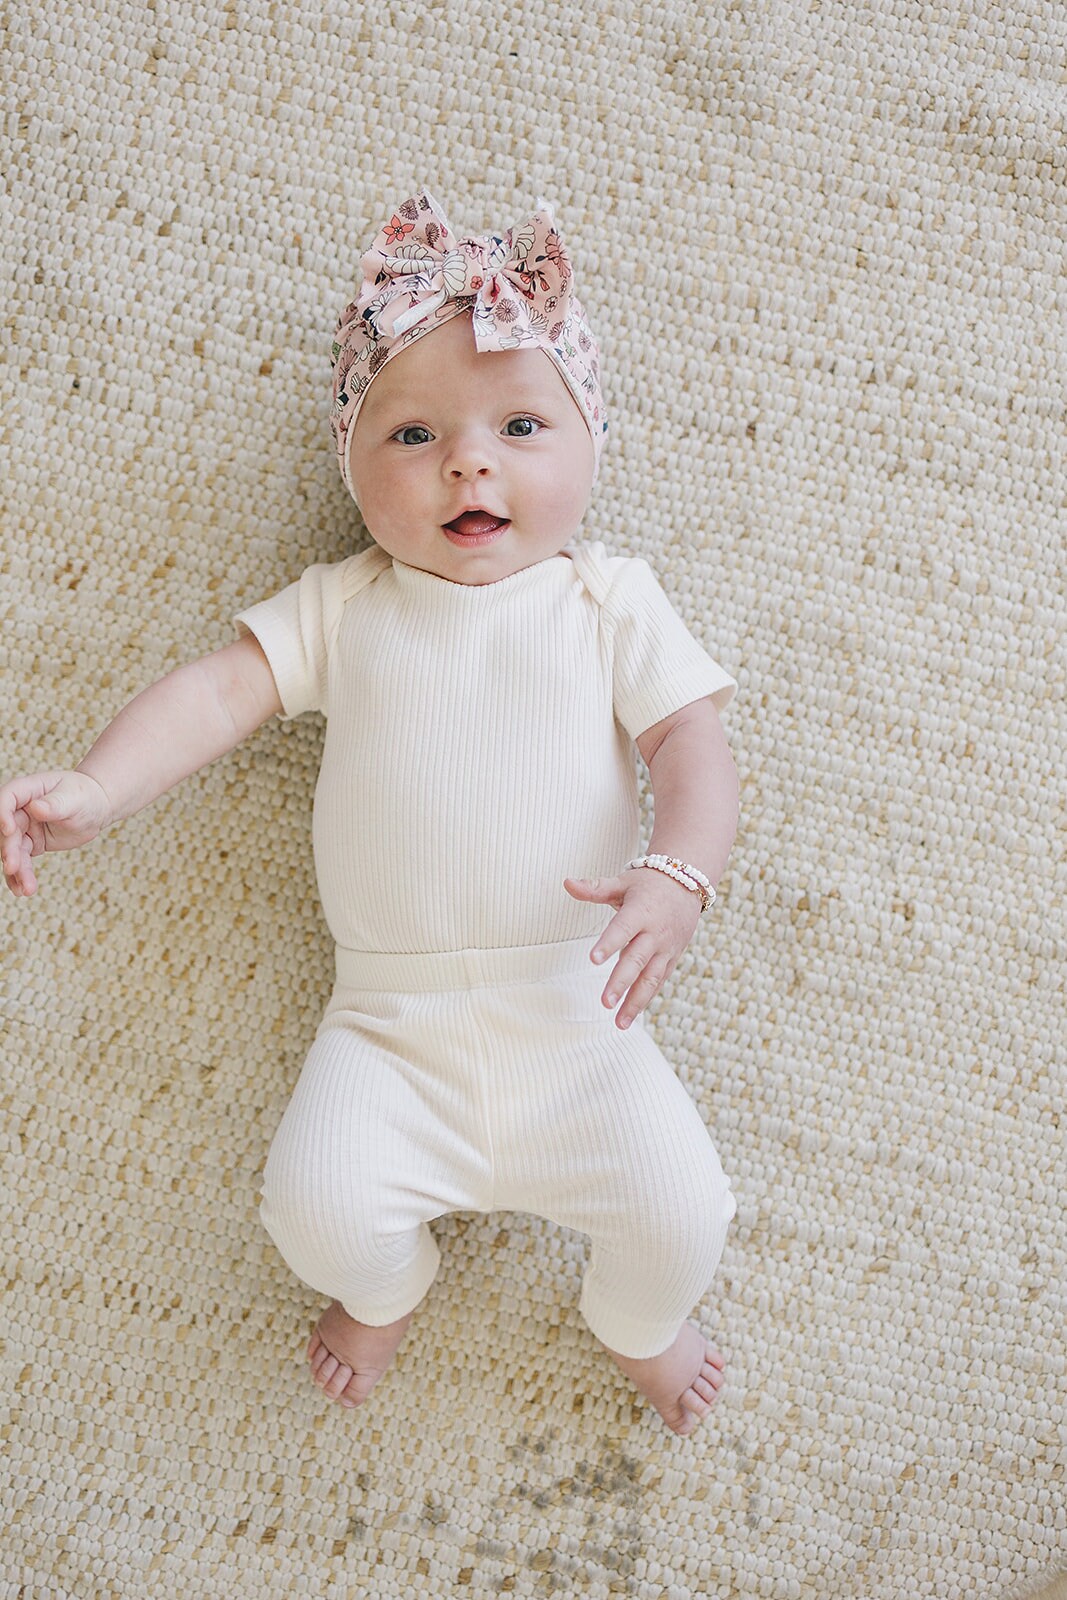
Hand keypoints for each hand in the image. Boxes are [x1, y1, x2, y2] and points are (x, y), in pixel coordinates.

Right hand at [0, 770, 112, 897]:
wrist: (96, 808)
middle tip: (13, 868)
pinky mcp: (31, 843)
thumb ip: (55, 804)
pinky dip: (22, 875)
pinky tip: (22, 890)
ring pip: (14, 849)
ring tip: (25, 889)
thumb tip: (36, 808)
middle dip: (9, 850)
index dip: (3, 813)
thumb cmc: (86, 796)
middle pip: (7, 830)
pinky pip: (22, 860)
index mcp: (29, 790)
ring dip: (17, 870)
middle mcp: (21, 808)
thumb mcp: (75, 799)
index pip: (8, 797)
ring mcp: (24, 827)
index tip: (9, 830)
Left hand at [563, 867, 702, 1028]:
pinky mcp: (671, 958)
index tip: (593, 959)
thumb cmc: (648, 884)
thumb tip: (567, 882)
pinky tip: (631, 1015)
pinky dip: (646, 998)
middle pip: (637, 959)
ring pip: (651, 977)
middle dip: (621, 982)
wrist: (688, 884)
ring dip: (636, 1001)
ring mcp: (665, 948)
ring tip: (619, 1022)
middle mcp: (654, 932)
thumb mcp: (622, 882)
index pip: (622, 929)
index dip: (608, 943)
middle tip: (605, 1002)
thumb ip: (594, 888)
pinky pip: (658, 980)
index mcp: (640, 911)